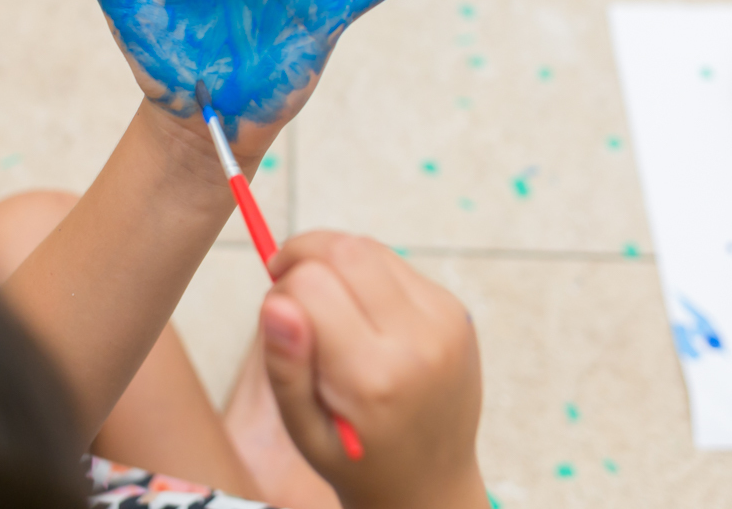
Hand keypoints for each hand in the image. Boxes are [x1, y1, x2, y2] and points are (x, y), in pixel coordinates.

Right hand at [261, 232, 487, 508]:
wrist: (430, 484)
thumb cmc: (357, 457)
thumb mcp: (304, 430)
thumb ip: (286, 365)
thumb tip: (275, 302)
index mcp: (372, 377)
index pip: (310, 284)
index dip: (281, 287)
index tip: (277, 312)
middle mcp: (417, 342)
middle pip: (346, 250)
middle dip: (304, 254)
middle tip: (288, 286)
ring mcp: (444, 322)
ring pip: (371, 248)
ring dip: (337, 261)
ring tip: (325, 303)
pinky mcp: (455, 311)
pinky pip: (397, 264)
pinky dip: (368, 275)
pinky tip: (362, 314)